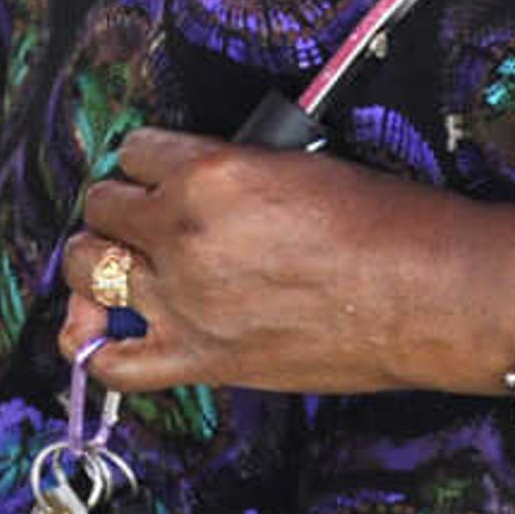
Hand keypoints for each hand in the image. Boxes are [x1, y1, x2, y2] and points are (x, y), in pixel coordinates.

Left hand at [56, 126, 514, 397]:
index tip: (160, 176)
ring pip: (88, 269)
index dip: (148, 164)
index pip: (135, 151)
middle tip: (144, 219)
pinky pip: (111, 362)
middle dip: (120, 209)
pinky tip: (107, 332)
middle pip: (102, 207)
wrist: (427, 294)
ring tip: (122, 264)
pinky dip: (98, 346)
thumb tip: (190, 187)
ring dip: (98, 262)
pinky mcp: (199, 357)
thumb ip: (224, 174)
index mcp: (208, 173)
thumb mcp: (292, 165)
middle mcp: (182, 233)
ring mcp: (183, 300)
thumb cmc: (382, 224)